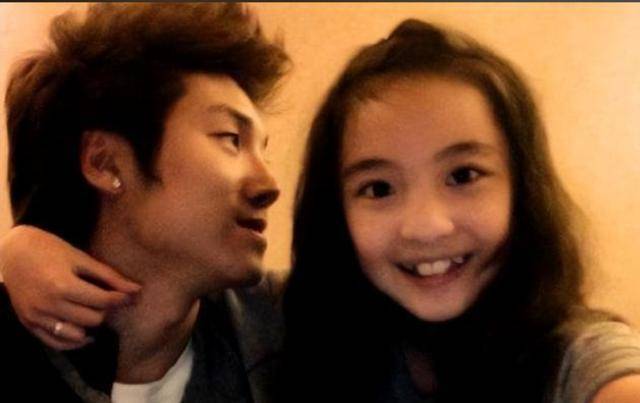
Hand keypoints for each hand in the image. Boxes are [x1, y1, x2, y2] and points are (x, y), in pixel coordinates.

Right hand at [0, 225, 140, 349]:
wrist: (12, 252)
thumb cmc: (50, 250)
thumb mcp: (81, 258)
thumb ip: (109, 276)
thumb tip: (136, 290)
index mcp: (63, 285)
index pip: (102, 302)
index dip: (121, 299)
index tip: (131, 296)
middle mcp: (48, 305)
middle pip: (93, 320)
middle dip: (105, 310)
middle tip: (108, 299)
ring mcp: (37, 317)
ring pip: (77, 335)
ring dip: (90, 325)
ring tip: (92, 310)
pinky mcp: (29, 325)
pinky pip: (56, 343)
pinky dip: (73, 341)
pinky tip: (84, 332)